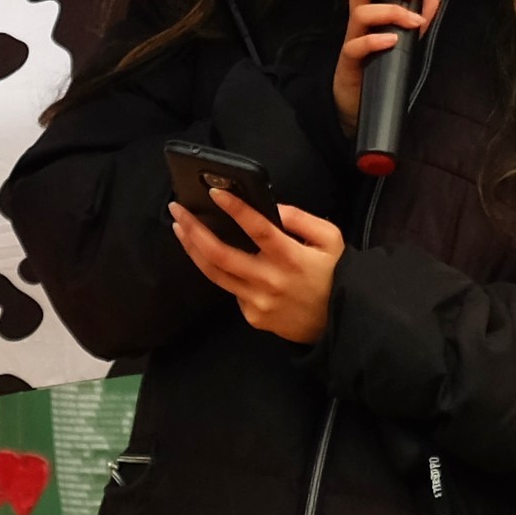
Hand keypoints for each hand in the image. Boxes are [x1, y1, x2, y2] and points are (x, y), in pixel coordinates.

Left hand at [171, 193, 345, 342]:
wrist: (338, 323)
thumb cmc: (334, 275)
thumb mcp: (330, 240)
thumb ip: (302, 219)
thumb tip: (272, 208)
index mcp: (290, 257)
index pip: (258, 229)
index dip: (236, 209)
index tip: (215, 192)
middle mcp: (269, 281)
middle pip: (221, 255)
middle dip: (194, 229)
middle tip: (177, 209)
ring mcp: (257, 302)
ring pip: (215, 274)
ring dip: (193, 249)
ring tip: (180, 229)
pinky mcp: (252, 316)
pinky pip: (232, 291)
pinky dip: (223, 272)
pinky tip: (219, 260)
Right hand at [331, 0, 439, 133]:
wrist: (359, 104)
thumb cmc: (380, 65)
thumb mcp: (405, 39)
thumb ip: (419, 18)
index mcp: (367, 8)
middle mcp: (357, 19)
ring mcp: (352, 39)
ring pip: (360, 11)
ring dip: (391, 11)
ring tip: (414, 22)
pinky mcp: (350, 61)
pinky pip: (356, 45)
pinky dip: (376, 39)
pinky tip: (394, 41)